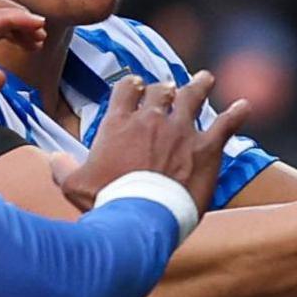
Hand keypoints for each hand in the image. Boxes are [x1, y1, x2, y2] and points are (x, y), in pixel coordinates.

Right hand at [59, 73, 249, 216]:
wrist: (141, 216)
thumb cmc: (106, 201)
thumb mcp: (74, 186)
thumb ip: (62, 168)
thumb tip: (51, 159)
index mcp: (119, 123)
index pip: (127, 89)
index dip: (133, 86)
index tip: (137, 88)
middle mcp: (150, 119)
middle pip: (162, 90)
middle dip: (166, 87)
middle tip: (172, 88)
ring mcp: (180, 130)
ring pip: (193, 96)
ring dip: (200, 86)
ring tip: (205, 79)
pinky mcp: (205, 148)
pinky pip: (226, 124)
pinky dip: (237, 114)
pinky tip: (245, 106)